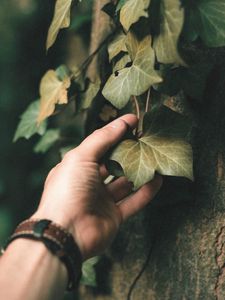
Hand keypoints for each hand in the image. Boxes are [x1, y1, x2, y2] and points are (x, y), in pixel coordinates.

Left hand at [32, 115, 161, 259]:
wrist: (66, 232)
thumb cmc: (68, 189)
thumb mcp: (81, 157)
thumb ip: (102, 138)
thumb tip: (123, 121)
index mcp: (77, 168)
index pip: (99, 146)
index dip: (115, 133)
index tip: (135, 122)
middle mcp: (89, 183)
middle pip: (113, 165)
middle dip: (129, 153)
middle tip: (146, 140)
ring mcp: (101, 201)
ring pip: (125, 184)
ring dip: (139, 172)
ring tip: (154, 158)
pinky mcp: (114, 217)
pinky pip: (133, 202)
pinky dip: (146, 191)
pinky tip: (158, 180)